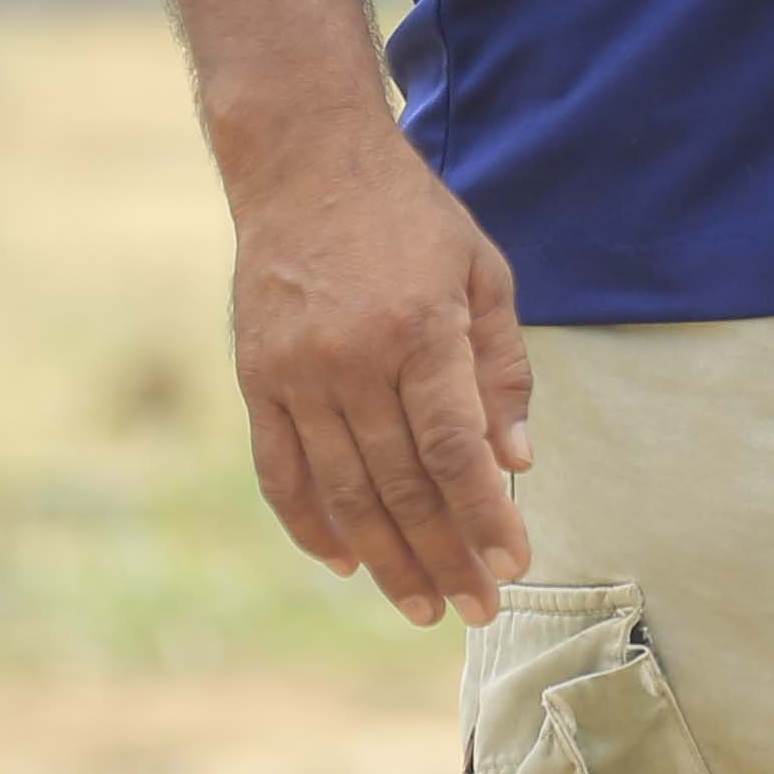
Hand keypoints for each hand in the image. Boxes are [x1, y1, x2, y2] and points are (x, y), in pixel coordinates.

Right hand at [223, 110, 536, 623]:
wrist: (306, 163)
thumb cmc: (411, 217)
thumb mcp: (482, 271)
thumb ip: (502, 369)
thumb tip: (516, 466)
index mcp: (421, 329)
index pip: (456, 452)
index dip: (485, 518)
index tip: (513, 564)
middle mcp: (354, 359)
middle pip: (402, 486)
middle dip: (444, 558)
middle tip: (475, 609)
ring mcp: (297, 373)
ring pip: (343, 493)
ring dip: (385, 561)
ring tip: (420, 607)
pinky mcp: (257, 379)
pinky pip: (280, 473)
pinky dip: (310, 525)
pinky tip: (345, 561)